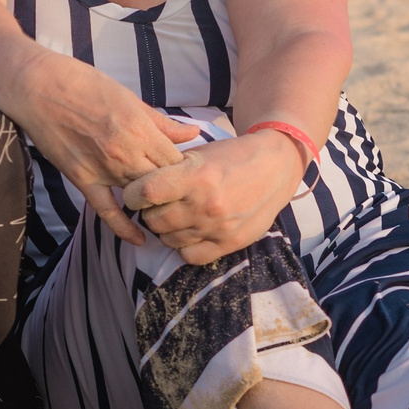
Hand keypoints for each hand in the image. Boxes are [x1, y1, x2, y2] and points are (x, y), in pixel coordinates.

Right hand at [0, 52, 202, 245]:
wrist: (36, 87)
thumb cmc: (83, 83)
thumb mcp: (129, 97)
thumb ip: (161, 122)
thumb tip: (193, 133)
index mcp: (140, 129)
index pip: (178, 162)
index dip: (187, 168)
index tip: (187, 170)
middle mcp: (126, 153)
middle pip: (164, 184)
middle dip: (175, 189)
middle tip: (178, 190)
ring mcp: (104, 169)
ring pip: (141, 197)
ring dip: (154, 203)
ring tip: (164, 207)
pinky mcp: (82, 179)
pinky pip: (107, 211)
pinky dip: (124, 227)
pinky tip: (139, 239)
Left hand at [120, 132, 303, 263]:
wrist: (275, 168)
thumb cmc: (231, 156)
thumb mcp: (198, 153)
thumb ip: (168, 170)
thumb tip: (137, 187)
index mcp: (196, 176)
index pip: (145, 193)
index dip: (133, 193)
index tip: (135, 192)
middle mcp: (206, 204)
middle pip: (153, 220)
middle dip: (150, 212)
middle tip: (159, 204)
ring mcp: (218, 227)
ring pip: (168, 240)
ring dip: (167, 229)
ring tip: (177, 214)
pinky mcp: (230, 243)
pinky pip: (190, 256)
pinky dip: (184, 246)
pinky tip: (190, 230)